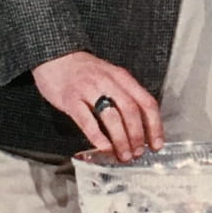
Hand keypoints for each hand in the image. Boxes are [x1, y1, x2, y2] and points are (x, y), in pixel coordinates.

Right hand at [32, 51, 161, 161]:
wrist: (55, 57)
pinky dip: (97, 136)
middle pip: (131, 111)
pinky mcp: (71, 99)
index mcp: (121, 77)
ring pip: (111, 117)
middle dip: (137, 136)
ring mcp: (88, 90)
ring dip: (120, 140)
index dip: (154, 125)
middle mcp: (108, 82)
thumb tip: (140, 126)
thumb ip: (124, 95)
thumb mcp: (110, 76)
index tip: (156, 143)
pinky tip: (104, 147)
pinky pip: (87, 120)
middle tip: (138, 153)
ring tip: (123, 155)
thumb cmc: (84, 71)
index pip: (146, 102)